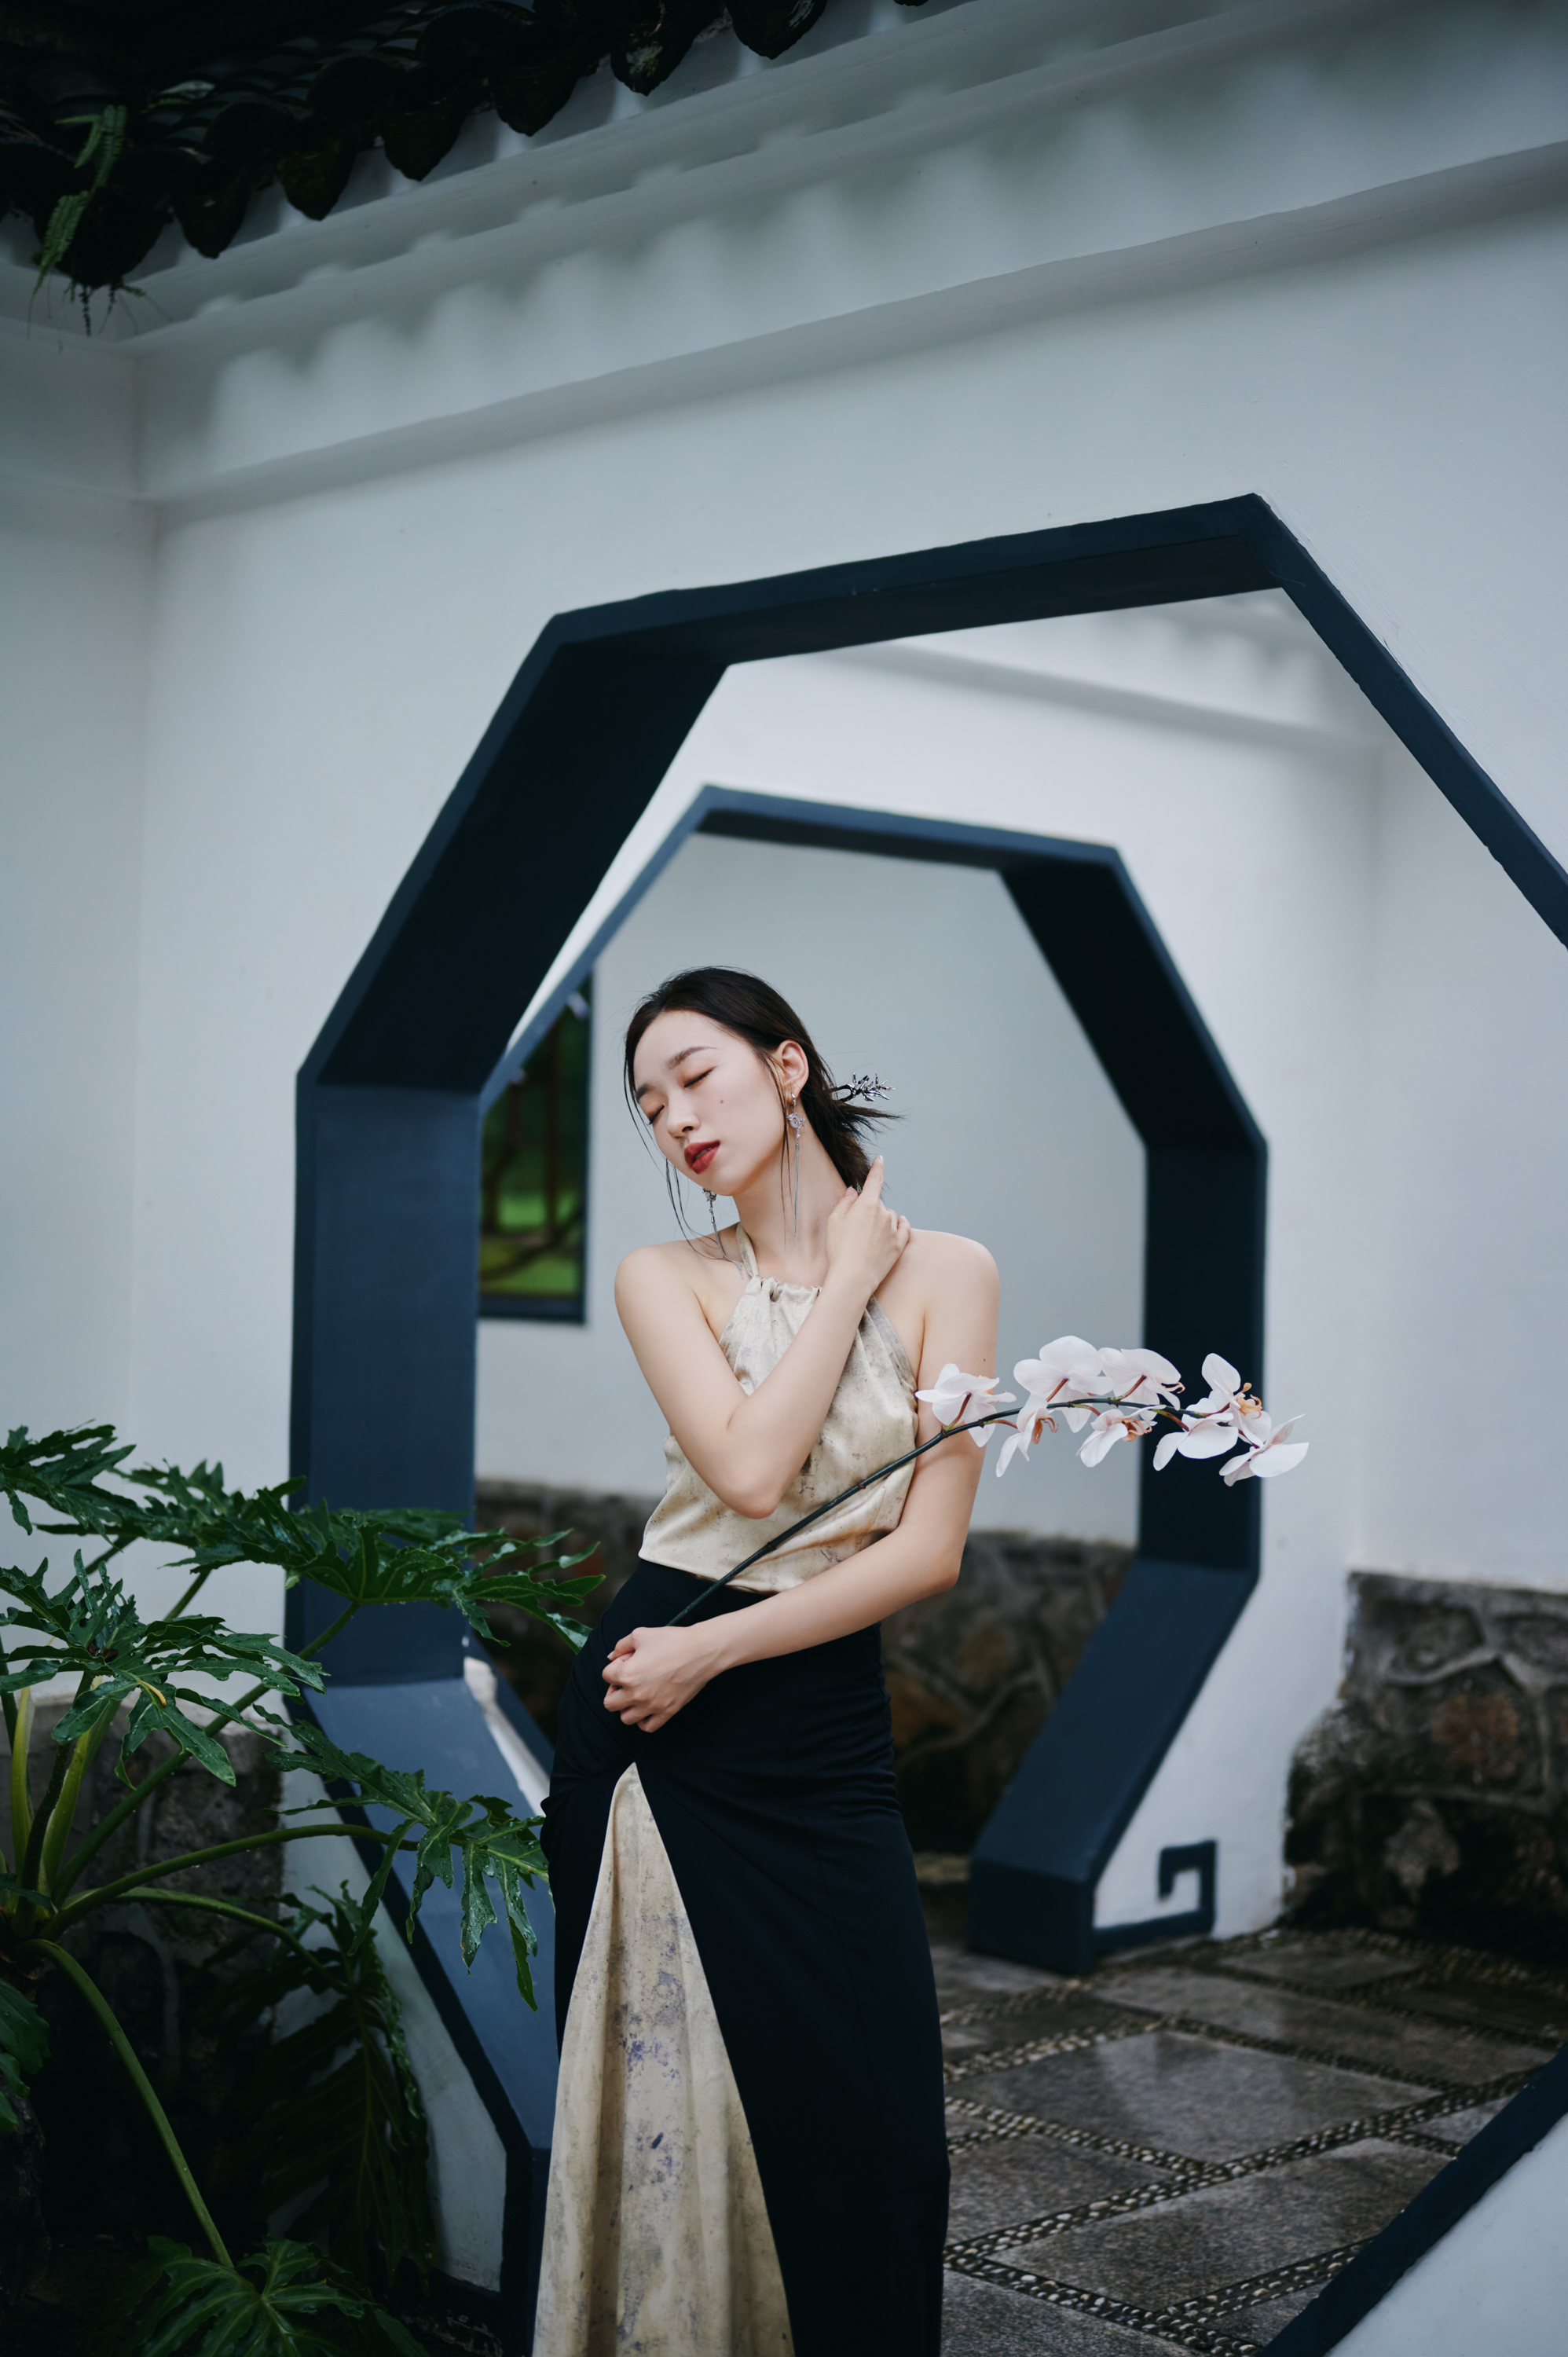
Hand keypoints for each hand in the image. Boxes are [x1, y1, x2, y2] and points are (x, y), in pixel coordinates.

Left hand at [601, 1625, 718, 1731]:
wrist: (701, 1651)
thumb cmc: (672, 1640)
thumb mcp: (641, 1634)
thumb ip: (620, 1645)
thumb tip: (612, 1657)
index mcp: (627, 1674)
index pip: (606, 1676)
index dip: (615, 1666)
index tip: (628, 1660)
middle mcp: (636, 1694)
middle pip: (610, 1703)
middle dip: (614, 1691)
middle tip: (625, 1681)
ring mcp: (652, 1706)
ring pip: (626, 1718)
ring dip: (627, 1707)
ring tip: (636, 1695)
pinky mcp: (667, 1712)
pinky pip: (647, 1727)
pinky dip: (643, 1720)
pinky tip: (647, 1707)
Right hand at [823, 1157, 909, 1301]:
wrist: (853, 1277)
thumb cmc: (839, 1249)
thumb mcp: (834, 1222)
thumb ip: (845, 1203)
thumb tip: (854, 1192)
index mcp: (867, 1205)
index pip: (874, 1181)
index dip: (877, 1168)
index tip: (880, 1160)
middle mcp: (884, 1213)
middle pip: (878, 1205)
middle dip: (869, 1211)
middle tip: (854, 1228)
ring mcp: (894, 1229)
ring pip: (889, 1217)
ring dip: (881, 1222)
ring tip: (866, 1239)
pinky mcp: (900, 1244)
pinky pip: (904, 1229)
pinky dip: (899, 1227)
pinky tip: (893, 1230)